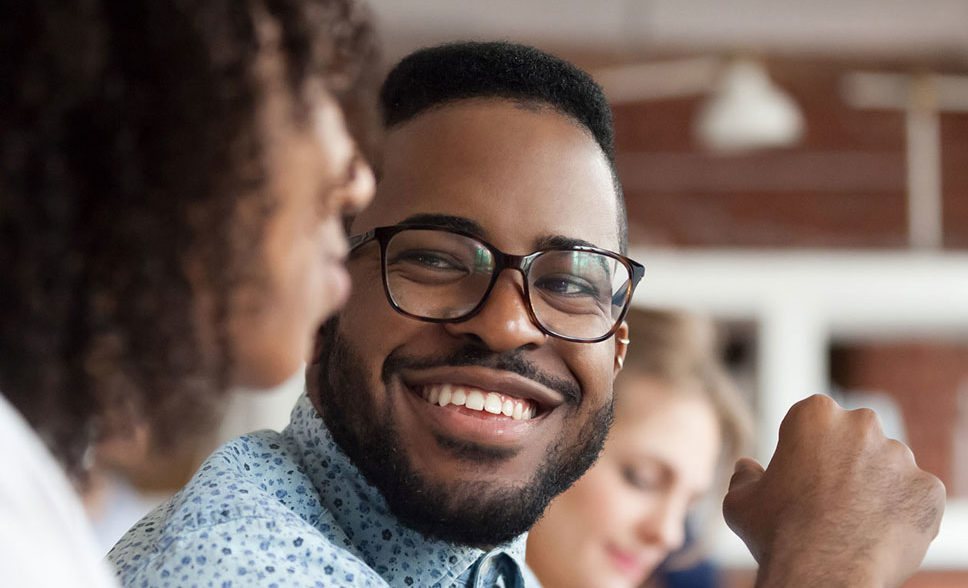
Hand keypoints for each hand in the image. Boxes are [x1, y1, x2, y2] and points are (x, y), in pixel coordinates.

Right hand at [723, 394, 945, 587]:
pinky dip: (902, 512)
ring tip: (854, 522)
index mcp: (814, 414)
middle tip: (829, 498)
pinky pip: (916, 496)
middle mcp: (862, 425)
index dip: (805, 448)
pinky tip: (878, 533)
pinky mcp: (929, 490)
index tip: (801, 475)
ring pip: (888, 466)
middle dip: (846, 459)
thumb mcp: (740, 501)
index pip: (814, 420)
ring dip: (876, 485)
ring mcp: (900, 457)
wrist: (823, 574)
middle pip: (856, 436)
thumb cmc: (776, 534)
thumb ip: (744, 476)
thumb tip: (747, 468)